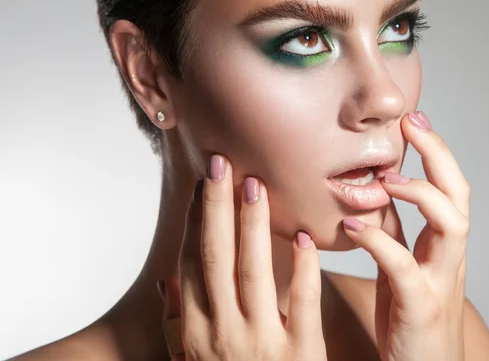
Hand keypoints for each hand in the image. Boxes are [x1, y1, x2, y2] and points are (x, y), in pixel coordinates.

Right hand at [158, 156, 326, 359]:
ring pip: (254, 273)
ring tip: (257, 185)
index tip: (203, 185)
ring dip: (253, 226)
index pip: (192, 265)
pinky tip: (304, 239)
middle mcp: (222, 334)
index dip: (197, 222)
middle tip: (223, 164)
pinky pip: (302, 305)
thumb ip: (180, 322)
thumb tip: (166, 280)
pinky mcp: (301, 356)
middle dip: (218, 209)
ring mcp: (261, 345)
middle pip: (216, 259)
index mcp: (196, 334)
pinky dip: (303, 270)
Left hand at [342, 111, 469, 360]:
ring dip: (421, 194)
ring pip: (452, 225)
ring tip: (386, 179)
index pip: (450, 188)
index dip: (436, 151)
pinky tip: (353, 226)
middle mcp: (449, 258)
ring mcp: (439, 281)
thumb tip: (373, 197)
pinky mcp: (421, 307)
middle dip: (439, 154)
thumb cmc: (410, 319)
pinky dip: (379, 241)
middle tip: (412, 125)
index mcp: (442, 246)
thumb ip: (395, 234)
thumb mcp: (403, 268)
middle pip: (460, 195)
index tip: (413, 119)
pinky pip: (404, 266)